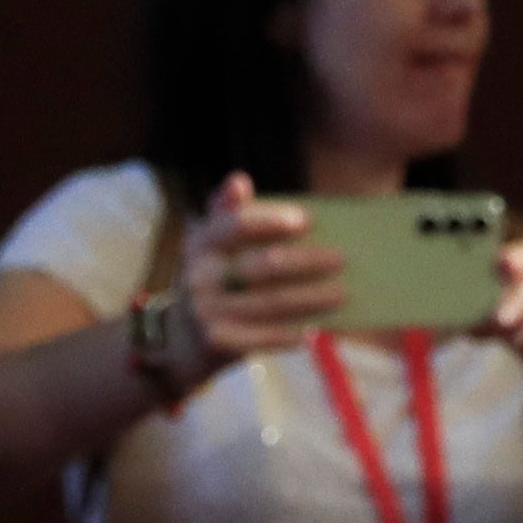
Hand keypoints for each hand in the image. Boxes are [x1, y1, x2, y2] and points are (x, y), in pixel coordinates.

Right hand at [181, 172, 346, 367]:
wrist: (181, 337)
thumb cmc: (212, 279)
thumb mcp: (209, 244)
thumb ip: (226, 213)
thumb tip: (239, 181)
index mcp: (201, 242)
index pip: (236, 225)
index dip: (271, 221)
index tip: (307, 220)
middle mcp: (200, 275)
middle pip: (262, 265)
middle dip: (305, 261)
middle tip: (340, 259)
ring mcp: (207, 310)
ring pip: (270, 303)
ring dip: (310, 299)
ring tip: (341, 293)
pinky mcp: (218, 341)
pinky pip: (264, 338)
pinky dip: (292, 334)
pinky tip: (319, 330)